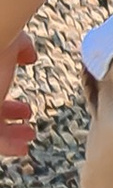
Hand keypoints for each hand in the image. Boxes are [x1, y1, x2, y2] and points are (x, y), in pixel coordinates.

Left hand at [0, 32, 35, 162]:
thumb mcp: (11, 39)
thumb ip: (22, 47)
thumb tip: (30, 56)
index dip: (10, 105)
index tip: (25, 109)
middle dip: (11, 121)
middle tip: (27, 126)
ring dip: (11, 136)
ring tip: (29, 136)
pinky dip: (7, 146)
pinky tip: (22, 148)